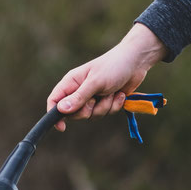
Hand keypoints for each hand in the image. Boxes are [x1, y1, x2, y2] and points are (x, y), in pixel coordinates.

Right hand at [46, 23, 166, 131]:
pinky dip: (114, 105)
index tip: (62, 127)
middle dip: (88, 110)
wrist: (136, 63)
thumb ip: (79, 97)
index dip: (54, 114)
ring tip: (111, 92)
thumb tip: (61, 110)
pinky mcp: (105, 102)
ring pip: (92, 115)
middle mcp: (79, 91)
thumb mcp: (95, 82)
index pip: (55, 100)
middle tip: (95, 99)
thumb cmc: (113, 66)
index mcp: (71, 82)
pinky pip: (105, 113)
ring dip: (105, 106)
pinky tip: (119, 94)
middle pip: (74, 113)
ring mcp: (93, 97)